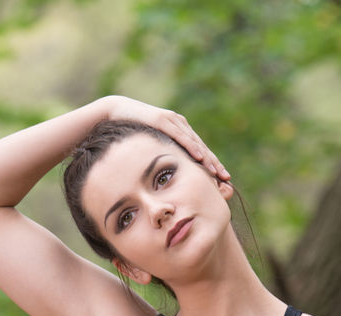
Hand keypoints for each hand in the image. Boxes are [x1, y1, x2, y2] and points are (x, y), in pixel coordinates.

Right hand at [99, 95, 230, 182]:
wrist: (113, 111)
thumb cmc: (129, 130)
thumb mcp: (149, 146)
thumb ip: (158, 155)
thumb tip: (162, 176)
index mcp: (179, 131)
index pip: (198, 150)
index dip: (211, 164)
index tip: (221, 179)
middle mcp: (179, 124)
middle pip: (201, 147)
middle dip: (214, 163)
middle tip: (226, 178)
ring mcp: (172, 121)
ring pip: (194, 143)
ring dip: (207, 158)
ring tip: (217, 172)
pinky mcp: (163, 120)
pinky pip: (180, 136)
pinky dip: (191, 147)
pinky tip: (200, 157)